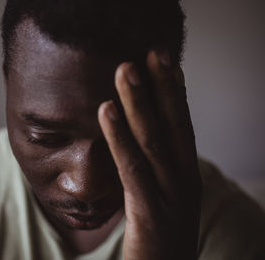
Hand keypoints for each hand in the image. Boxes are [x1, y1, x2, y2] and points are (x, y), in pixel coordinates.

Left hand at [98, 50, 201, 259]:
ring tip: (125, 69)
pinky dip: (119, 137)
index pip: (181, 126)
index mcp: (184, 176)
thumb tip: (139, 146)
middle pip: (173, 125)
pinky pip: (132, 169)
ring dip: (140, 101)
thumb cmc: (160, 242)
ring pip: (154, 140)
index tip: (162, 62)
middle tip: (152, 50)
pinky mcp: (151, 215)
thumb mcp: (162, 201)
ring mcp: (171, 198)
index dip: (173, 92)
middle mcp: (183, 181)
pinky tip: (106, 110)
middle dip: (163, 86)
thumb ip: (153, 174)